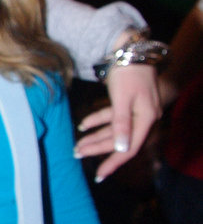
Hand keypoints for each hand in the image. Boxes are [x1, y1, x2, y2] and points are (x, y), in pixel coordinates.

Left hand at [75, 45, 161, 180]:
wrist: (129, 49)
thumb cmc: (128, 72)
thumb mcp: (122, 99)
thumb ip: (121, 124)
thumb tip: (121, 148)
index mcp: (146, 119)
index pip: (129, 148)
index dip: (113, 162)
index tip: (99, 174)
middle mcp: (142, 118)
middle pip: (118, 140)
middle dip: (97, 148)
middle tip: (77, 154)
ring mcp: (135, 110)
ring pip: (113, 130)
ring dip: (95, 136)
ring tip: (77, 144)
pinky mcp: (126, 102)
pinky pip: (112, 117)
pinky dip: (97, 120)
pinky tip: (83, 125)